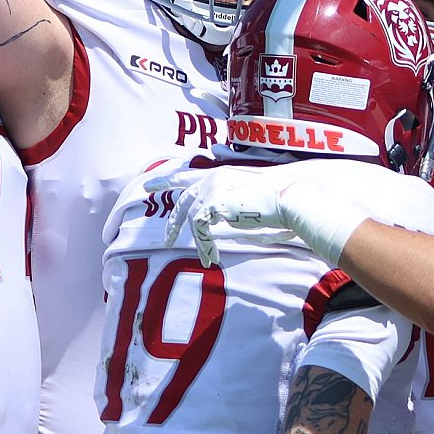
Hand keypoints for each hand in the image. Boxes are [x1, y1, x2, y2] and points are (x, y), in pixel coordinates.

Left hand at [163, 166, 292, 267]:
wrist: (285, 198)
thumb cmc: (274, 201)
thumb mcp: (244, 200)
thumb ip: (225, 206)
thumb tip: (214, 219)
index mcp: (219, 174)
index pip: (187, 176)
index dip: (166, 181)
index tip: (148, 185)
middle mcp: (211, 178)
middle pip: (183, 201)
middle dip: (173, 223)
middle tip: (166, 240)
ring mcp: (211, 188)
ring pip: (192, 221)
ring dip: (200, 244)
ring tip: (208, 259)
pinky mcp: (212, 203)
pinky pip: (199, 230)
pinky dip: (204, 245)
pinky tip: (211, 256)